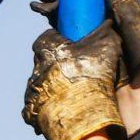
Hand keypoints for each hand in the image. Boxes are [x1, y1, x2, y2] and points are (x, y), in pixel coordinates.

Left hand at [24, 23, 126, 139]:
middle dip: (58, 62)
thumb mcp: (105, 47)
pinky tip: (65, 109)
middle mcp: (35, 67)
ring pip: (43, 83)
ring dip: (54, 85)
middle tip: (76, 70)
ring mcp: (32, 90)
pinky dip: (50, 106)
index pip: (50, 36)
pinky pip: (39, 105)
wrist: (81, 116)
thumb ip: (105, 32)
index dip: (63, 39)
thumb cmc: (91, 77)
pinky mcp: (31, 111)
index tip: (75, 44)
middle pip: (45, 60)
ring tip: (73, 93)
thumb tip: (108, 23)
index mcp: (46, 47)